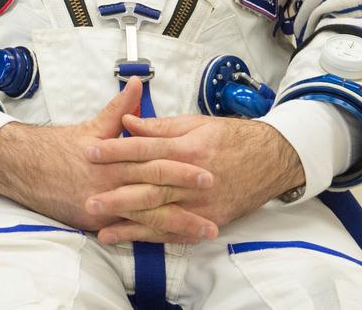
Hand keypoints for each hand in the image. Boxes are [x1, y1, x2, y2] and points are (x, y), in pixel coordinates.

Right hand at [0, 78, 214, 240]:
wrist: (24, 167)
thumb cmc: (59, 147)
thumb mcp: (92, 126)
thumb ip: (119, 109)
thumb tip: (136, 85)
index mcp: (112, 158)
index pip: (153, 163)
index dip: (181, 167)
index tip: (207, 170)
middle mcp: (109, 183)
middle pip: (155, 192)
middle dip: (187, 197)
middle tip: (215, 200)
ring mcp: (102, 205)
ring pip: (146, 217)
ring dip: (179, 224)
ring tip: (206, 229)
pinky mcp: (94, 222)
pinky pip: (128, 232)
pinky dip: (152, 237)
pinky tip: (173, 242)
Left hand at [85, 113, 304, 243]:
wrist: (273, 159)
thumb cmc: (232, 137)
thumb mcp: (197, 123)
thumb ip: (160, 126)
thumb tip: (127, 122)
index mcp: (188, 149)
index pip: (145, 150)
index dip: (116, 151)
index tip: (90, 152)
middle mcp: (194, 179)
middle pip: (149, 187)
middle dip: (117, 195)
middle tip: (88, 200)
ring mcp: (202, 203)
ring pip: (161, 214)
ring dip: (131, 223)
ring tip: (103, 228)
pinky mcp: (210, 220)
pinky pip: (178, 231)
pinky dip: (154, 238)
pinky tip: (132, 240)